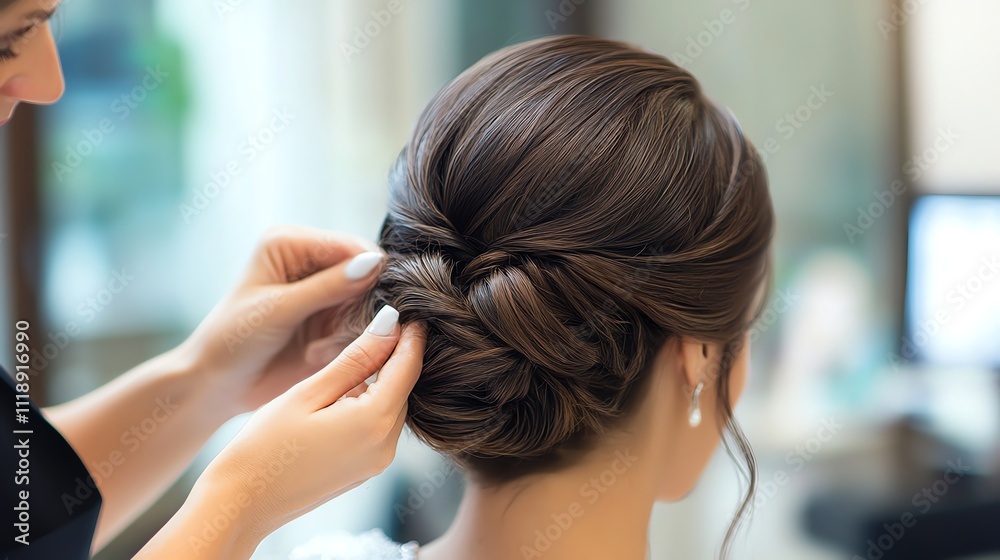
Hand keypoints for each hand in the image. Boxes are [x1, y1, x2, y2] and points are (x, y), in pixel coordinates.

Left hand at [174, 226, 385, 417]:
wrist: (218, 384)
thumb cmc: (233, 340)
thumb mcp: (279, 310)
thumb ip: (327, 287)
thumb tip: (373, 262)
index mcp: (290, 242)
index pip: (348, 246)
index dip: (367, 271)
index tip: (368, 304)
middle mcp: (309, 260)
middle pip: (364, 271)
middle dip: (360, 301)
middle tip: (336, 330)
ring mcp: (322, 290)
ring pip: (367, 299)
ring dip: (352, 324)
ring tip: (320, 344)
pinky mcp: (330, 317)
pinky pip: (361, 322)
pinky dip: (350, 338)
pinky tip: (320, 351)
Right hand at [196, 307, 424, 545]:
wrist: (242, 503)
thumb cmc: (264, 447)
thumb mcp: (308, 392)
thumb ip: (355, 359)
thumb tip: (391, 324)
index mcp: (374, 424)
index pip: (408, 368)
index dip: (411, 337)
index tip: (412, 311)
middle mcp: (385, 448)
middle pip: (404, 388)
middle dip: (395, 358)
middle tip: (381, 323)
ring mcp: (377, 463)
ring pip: (392, 407)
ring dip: (380, 381)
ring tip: (356, 354)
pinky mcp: (365, 471)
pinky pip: (379, 426)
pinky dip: (369, 404)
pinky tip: (342, 392)